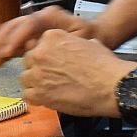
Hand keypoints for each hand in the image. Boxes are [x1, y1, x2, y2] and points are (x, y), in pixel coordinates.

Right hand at [0, 5, 99, 66]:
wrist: (97, 36)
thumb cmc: (92, 38)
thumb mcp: (82, 40)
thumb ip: (59, 43)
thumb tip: (35, 48)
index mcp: (52, 16)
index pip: (29, 23)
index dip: (17, 37)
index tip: (9, 52)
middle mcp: (40, 17)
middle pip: (14, 25)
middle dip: (2, 42)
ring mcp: (34, 25)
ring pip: (10, 30)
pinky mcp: (31, 34)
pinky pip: (13, 37)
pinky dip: (3, 48)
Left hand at [19, 29, 134, 117]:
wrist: (111, 86)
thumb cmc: (105, 67)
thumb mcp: (89, 43)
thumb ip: (72, 43)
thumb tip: (73, 46)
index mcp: (52, 38)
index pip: (37, 45)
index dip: (45, 56)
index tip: (52, 62)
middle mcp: (41, 53)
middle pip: (28, 60)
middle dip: (38, 68)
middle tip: (52, 76)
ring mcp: (38, 74)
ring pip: (25, 77)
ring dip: (35, 83)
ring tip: (50, 88)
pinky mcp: (39, 93)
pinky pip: (27, 95)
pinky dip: (35, 98)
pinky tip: (47, 98)